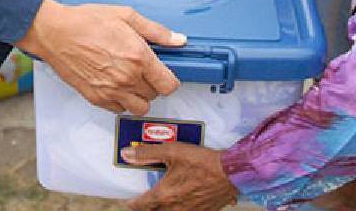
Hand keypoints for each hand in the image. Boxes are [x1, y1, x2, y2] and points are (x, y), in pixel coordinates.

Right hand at [16, 0, 184, 115]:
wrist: (55, 33)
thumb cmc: (86, 21)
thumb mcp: (126, 16)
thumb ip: (156, 31)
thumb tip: (178, 40)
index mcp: (138, 56)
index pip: (169, 85)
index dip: (169, 79)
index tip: (164, 73)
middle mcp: (127, 77)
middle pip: (155, 95)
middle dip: (153, 83)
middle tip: (142, 69)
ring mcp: (111, 91)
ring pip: (139, 108)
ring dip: (139, 97)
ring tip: (131, 80)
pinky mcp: (96, 98)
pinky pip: (119, 110)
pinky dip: (121, 101)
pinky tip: (115, 85)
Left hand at [123, 143, 237, 210]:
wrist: (230, 173)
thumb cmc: (200, 161)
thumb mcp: (172, 151)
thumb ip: (147, 154)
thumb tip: (125, 153)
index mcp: (164, 195)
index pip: (141, 205)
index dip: (132, 203)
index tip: (128, 201)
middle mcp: (174, 208)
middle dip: (146, 208)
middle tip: (143, 201)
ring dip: (162, 210)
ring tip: (160, 203)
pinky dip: (178, 210)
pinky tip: (182, 204)